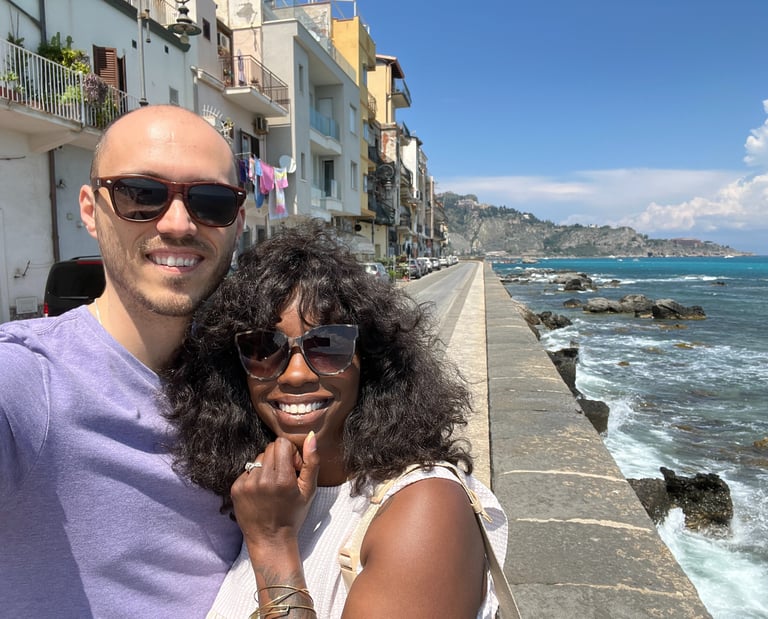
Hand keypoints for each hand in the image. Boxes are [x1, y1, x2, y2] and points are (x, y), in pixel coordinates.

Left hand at [231, 432, 319, 552]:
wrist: (270, 539)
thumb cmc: (293, 514)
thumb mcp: (309, 490)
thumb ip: (311, 461)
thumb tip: (310, 435)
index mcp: (282, 478)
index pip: (281, 443)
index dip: (290, 453)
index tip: (293, 469)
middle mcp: (262, 479)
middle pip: (270, 448)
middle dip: (279, 458)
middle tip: (283, 477)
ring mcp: (247, 484)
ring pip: (259, 458)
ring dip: (267, 468)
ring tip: (271, 487)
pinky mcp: (236, 488)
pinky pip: (248, 470)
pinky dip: (255, 477)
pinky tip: (261, 493)